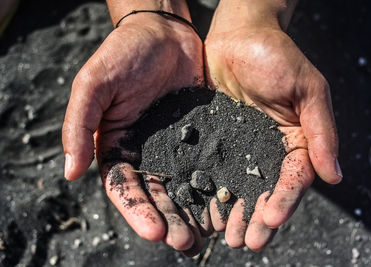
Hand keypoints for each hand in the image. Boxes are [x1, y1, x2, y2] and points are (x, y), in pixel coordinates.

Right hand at [62, 10, 208, 254]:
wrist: (163, 33)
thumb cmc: (123, 53)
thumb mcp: (94, 84)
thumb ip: (79, 125)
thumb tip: (70, 172)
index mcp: (117, 147)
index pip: (124, 188)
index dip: (138, 211)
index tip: (155, 230)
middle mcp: (145, 152)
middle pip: (156, 195)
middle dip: (169, 221)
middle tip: (186, 242)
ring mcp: (174, 147)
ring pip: (183, 188)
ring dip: (191, 214)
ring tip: (205, 236)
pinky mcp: (201, 137)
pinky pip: (207, 166)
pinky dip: (214, 188)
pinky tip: (225, 206)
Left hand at [204, 0, 341, 250]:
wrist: (238, 35)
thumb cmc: (277, 56)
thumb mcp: (308, 89)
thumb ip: (321, 131)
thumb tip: (335, 176)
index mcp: (295, 139)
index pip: (293, 177)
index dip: (284, 200)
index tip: (271, 220)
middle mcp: (266, 147)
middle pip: (264, 189)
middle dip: (256, 217)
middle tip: (245, 242)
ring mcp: (239, 145)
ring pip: (237, 185)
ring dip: (233, 212)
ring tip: (225, 235)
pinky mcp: (214, 139)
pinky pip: (211, 168)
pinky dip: (208, 190)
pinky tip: (202, 209)